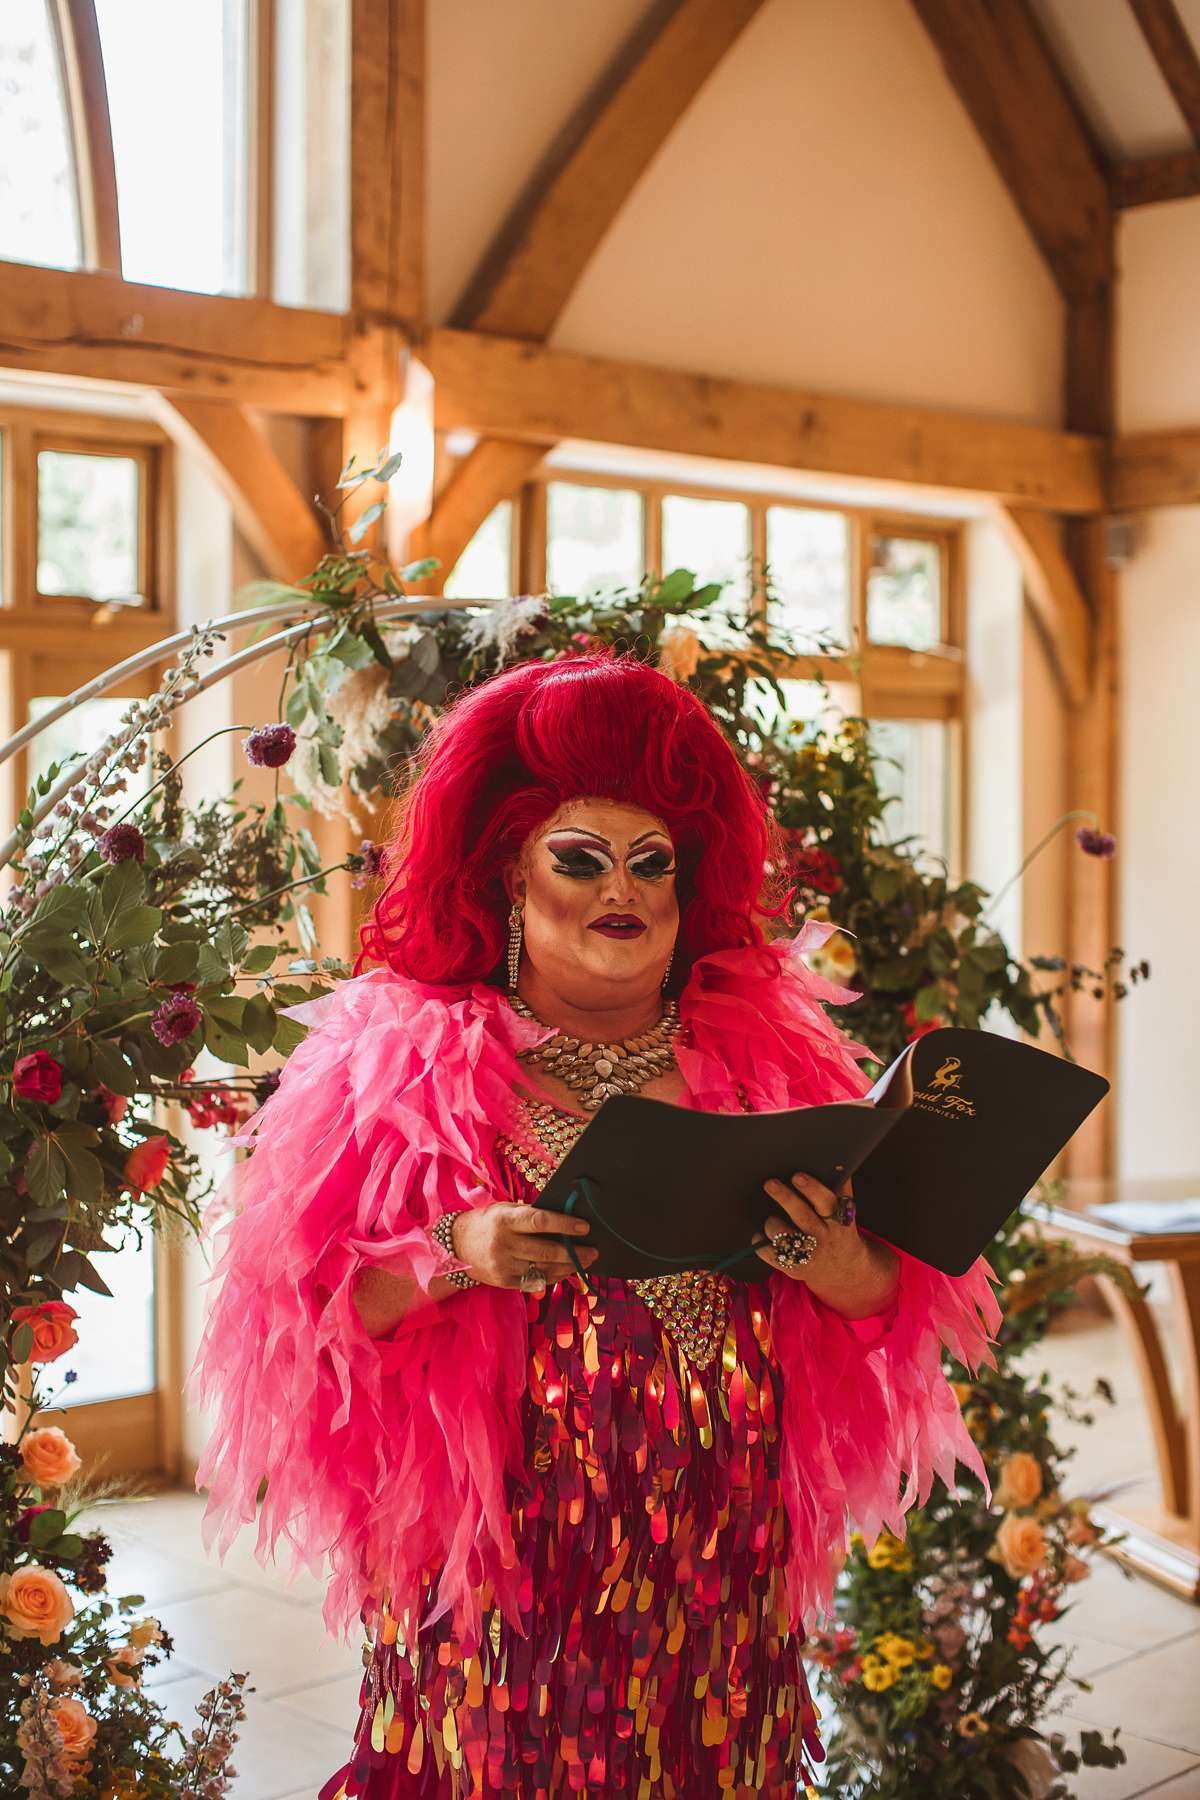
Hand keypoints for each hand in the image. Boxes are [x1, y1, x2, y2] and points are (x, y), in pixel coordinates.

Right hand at [451, 1202, 596, 1293]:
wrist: (455, 1246)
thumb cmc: (487, 1222)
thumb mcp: (504, 1210)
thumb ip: (530, 1216)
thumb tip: (565, 1221)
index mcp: (504, 1220)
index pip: (539, 1221)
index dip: (564, 1225)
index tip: (585, 1227)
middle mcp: (503, 1244)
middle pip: (545, 1251)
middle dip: (574, 1253)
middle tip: (593, 1252)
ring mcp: (503, 1266)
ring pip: (543, 1269)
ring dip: (567, 1267)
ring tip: (583, 1262)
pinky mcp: (503, 1282)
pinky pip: (535, 1281)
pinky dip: (553, 1277)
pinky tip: (564, 1271)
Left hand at [756, 1173, 897, 1316]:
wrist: (845, 1269)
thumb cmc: (838, 1230)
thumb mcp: (846, 1212)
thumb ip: (840, 1190)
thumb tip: (834, 1162)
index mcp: (838, 1220)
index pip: (827, 1201)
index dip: (812, 1188)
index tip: (797, 1175)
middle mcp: (824, 1236)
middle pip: (803, 1216)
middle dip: (785, 1198)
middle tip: (770, 1183)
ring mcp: (809, 1254)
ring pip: (785, 1236)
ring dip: (773, 1223)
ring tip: (771, 1218)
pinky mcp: (795, 1267)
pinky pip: (772, 1255)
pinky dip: (761, 1244)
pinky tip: (759, 1236)